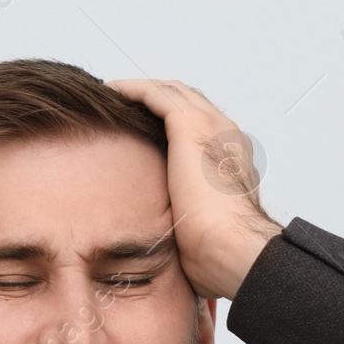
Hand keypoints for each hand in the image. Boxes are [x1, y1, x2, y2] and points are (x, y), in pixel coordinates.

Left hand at [106, 79, 281, 299]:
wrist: (232, 249)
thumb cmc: (219, 253)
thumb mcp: (201, 231)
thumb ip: (186, 223)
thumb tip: (167, 242)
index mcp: (231, 163)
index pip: (202, 130)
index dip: (172, 124)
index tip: (144, 129)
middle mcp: (226, 138)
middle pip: (188, 103)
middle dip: (156, 100)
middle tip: (124, 104)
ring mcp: (212, 128)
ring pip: (171, 93)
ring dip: (141, 91)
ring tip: (113, 94)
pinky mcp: (190, 126)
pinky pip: (155, 95)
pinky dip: (132, 90)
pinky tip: (111, 92)